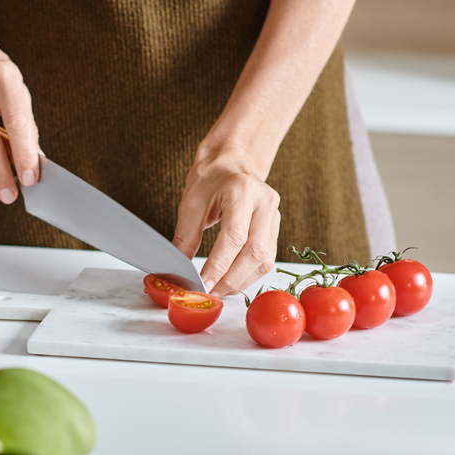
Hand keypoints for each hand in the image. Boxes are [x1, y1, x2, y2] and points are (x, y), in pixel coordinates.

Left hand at [172, 148, 280, 295]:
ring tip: (219, 290)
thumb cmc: (211, 178)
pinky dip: (249, 275)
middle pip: (255, 252)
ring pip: (265, 260)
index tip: (202, 283)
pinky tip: (231, 280)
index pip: (234, 237)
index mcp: (242, 191)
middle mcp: (265, 202)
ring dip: (241, 281)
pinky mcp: (276, 227)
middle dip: (231, 279)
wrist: (233, 161)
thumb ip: (185, 237)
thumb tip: (177, 270)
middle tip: (210, 292)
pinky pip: (267, 259)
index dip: (219, 266)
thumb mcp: (191, 203)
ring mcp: (274, 215)